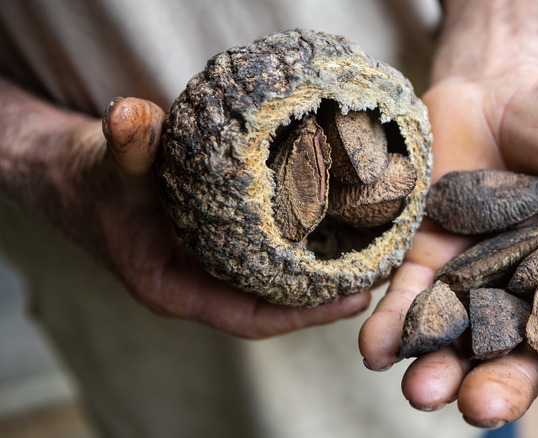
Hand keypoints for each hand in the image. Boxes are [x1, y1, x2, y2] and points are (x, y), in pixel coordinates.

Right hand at [0, 81, 369, 337]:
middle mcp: (198, 284)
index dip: (303, 315)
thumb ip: (127, 147)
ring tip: (372, 256)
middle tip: (379, 276)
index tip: (352, 299)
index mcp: (174, 288)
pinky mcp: (218, 243)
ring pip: (273, 282)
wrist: (71, 172)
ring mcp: (210, 266)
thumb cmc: (89, 177)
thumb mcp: (108, 163)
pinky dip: (301, 247)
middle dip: (325, 297)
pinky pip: (268, 255)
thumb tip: (133, 117)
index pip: (249, 319)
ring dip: (320, 274)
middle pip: (273, 305)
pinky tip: (337, 229)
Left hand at [359, 66, 537, 425]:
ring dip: (436, 370)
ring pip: (456, 341)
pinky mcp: (422, 259)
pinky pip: (406, 299)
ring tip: (422, 390)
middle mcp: (525, 297)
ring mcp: (470, 282)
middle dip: (498, 387)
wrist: (502, 86)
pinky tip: (377, 348)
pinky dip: (391, 325)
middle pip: (515, 357)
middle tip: (480, 407)